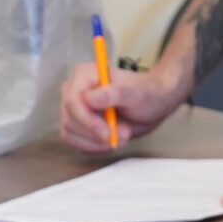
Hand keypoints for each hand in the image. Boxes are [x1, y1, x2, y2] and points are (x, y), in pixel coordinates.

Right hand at [59, 57, 191, 152]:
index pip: (72, 101)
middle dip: (96, 133)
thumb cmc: (147, 95)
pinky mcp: (75, 125)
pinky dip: (94, 147)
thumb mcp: (137, 93)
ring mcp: (73, 109)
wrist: (152, 106)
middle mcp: (73, 90)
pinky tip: (112, 141)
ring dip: (97, 142)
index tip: (107, 132)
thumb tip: (90, 98)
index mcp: (85, 75)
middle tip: (124, 135)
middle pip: (70, 120)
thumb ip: (116, 93)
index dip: (87, 120)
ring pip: (69, 133)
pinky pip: (74, 142)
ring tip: (123, 136)